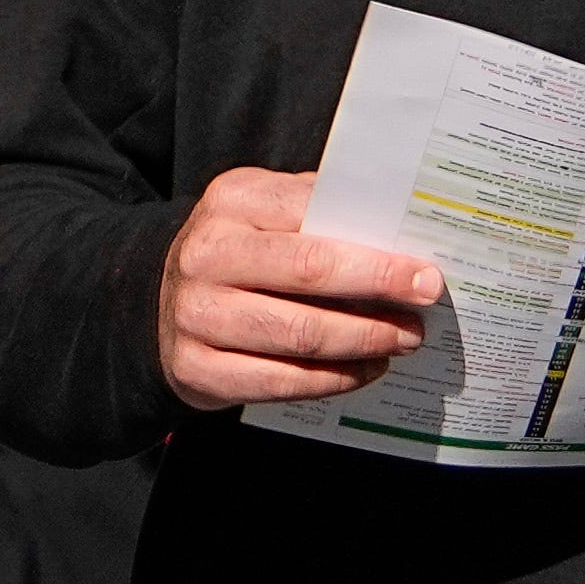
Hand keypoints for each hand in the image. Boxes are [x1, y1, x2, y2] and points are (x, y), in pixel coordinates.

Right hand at [159, 167, 441, 411]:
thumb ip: (318, 210)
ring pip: (300, 334)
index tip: (425, 268)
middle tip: (427, 302)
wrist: (158, 303)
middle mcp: (207, 255)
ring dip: (365, 339)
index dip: (376, 249)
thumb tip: (399, 228)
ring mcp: (197, 316)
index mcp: (233, 202)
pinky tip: (367, 369)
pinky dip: (333, 380)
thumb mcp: (264, 210)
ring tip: (405, 339)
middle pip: (310, 273)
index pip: (315, 219)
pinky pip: (280, 381)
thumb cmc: (238, 252)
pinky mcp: (197, 369)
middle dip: (380, 288)